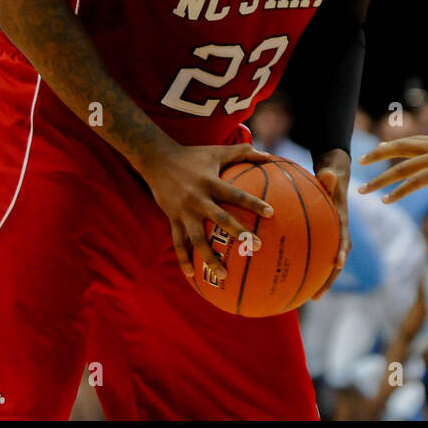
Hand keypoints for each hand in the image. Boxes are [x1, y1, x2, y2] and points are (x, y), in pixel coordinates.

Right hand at [138, 141, 274, 280]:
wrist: (156, 160)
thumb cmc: (193, 155)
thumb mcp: (218, 151)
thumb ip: (244, 152)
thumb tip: (270, 156)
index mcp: (211, 183)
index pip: (236, 194)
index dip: (253, 203)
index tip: (271, 213)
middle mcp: (198, 199)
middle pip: (220, 219)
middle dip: (239, 234)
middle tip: (256, 247)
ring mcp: (184, 212)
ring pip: (197, 239)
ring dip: (210, 258)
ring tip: (224, 275)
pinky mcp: (172, 219)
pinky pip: (179, 243)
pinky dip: (184, 260)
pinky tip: (192, 276)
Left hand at [312, 149, 351, 298]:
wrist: (335, 174)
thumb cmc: (331, 174)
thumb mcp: (332, 172)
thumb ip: (330, 176)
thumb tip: (327, 173)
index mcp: (342, 220)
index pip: (345, 238)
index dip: (342, 251)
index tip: (337, 264)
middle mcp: (337, 232)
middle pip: (336, 259)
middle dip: (328, 279)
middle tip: (316, 296)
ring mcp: (329, 236)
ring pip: (324, 261)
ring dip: (317, 279)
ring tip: (303, 299)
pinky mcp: (320, 237)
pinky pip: (311, 253)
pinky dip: (302, 265)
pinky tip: (284, 277)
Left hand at [357, 129, 427, 202]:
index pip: (419, 141)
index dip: (400, 144)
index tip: (384, 146)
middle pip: (403, 147)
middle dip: (380, 153)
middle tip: (362, 159)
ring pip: (401, 167)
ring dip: (380, 178)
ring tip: (362, 188)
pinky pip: (415, 182)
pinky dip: (398, 191)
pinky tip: (385, 200)